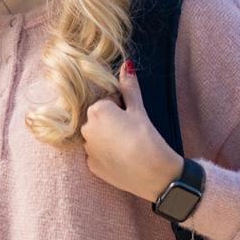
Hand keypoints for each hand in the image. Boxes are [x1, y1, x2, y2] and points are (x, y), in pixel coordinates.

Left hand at [79, 60, 184, 201]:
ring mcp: (87, 149)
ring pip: (96, 138)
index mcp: (96, 110)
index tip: (132, 118)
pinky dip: (107, 156)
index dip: (121, 108)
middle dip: (112, 122)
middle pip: (98, 120)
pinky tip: (123, 159)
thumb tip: (126, 66)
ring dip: (108, 139)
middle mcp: (86, 129)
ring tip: (128, 147)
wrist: (154, 174)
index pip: (106, 102)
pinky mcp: (91, 167)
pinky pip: (97, 156)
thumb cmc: (147, 137)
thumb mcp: (139, 110)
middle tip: (131, 132)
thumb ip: (129, 88)